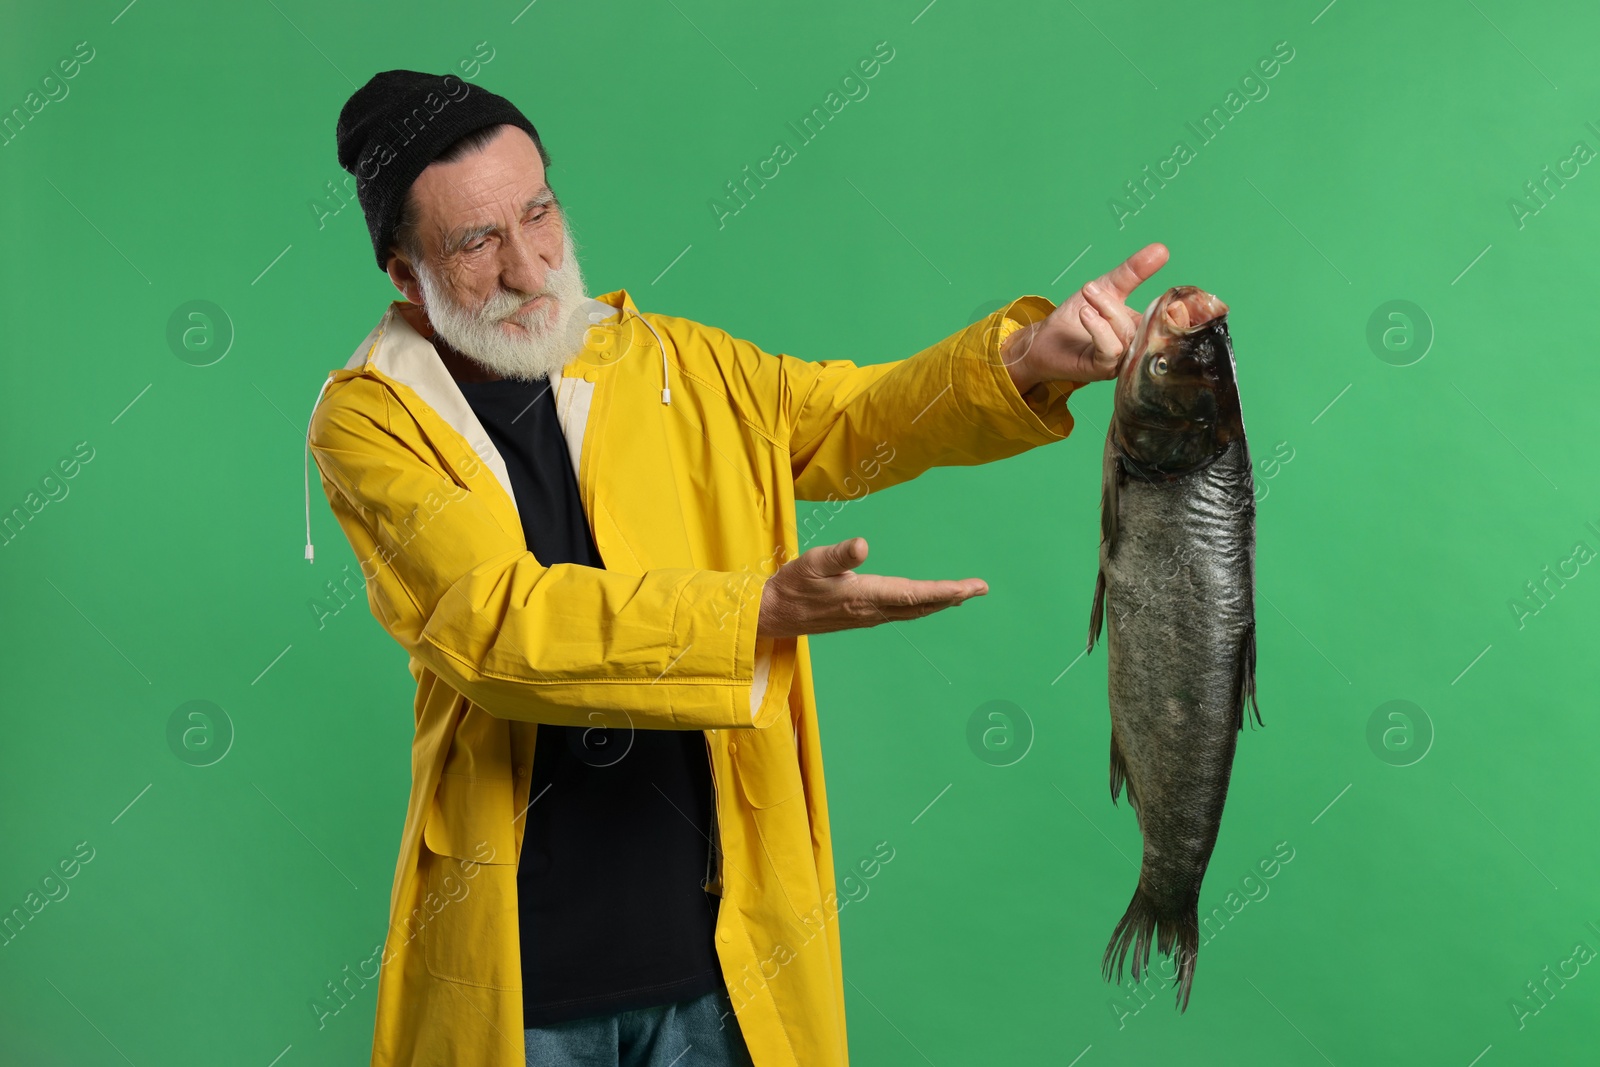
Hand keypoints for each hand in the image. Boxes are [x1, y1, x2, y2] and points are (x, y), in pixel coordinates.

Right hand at [756, 537, 986, 639]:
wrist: (772, 614)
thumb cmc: (791, 585)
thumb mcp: (812, 562)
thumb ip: (839, 554)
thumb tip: (864, 545)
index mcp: (865, 595)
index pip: (914, 594)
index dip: (946, 591)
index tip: (972, 588)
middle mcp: (872, 610)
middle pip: (921, 605)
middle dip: (953, 597)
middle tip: (981, 588)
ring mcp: (868, 615)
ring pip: (913, 610)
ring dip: (940, 602)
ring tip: (963, 594)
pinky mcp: (862, 615)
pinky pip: (901, 612)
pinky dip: (921, 605)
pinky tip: (926, 601)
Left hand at [1002, 242, 1169, 392]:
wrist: (1043, 339)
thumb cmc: (1075, 318)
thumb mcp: (1107, 288)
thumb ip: (1133, 272)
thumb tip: (1161, 250)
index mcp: (1143, 330)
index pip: (1168, 319)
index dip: (1174, 308)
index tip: (1164, 289)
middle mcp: (1136, 348)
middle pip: (1147, 326)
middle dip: (1122, 302)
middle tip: (1102, 287)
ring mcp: (1120, 362)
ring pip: (1127, 334)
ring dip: (1106, 310)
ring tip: (1087, 294)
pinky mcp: (1102, 370)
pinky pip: (1110, 349)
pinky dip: (1099, 328)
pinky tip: (1086, 313)